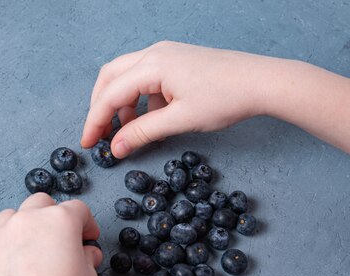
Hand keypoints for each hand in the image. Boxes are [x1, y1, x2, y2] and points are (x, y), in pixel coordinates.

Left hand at [0, 193, 100, 275]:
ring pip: (6, 219)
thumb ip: (86, 258)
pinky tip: (1, 270)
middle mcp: (25, 221)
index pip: (76, 210)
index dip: (86, 223)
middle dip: (50, 216)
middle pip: (38, 203)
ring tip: (26, 252)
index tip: (87, 236)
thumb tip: (85, 253)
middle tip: (57, 238)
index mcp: (58, 220)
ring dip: (18, 229)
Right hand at [81, 41, 273, 157]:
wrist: (262, 82)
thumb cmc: (226, 98)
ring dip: (120, 102)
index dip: (95, 121)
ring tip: (128, 130)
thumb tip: (115, 148)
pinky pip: (145, 77)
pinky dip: (138, 98)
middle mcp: (154, 53)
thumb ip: (143, 133)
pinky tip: (151, 117)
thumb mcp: (180, 120)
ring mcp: (165, 54)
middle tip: (99, 134)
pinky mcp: (176, 60)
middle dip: (100, 107)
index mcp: (153, 65)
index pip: (111, 94)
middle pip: (111, 77)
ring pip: (126, 76)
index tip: (87, 144)